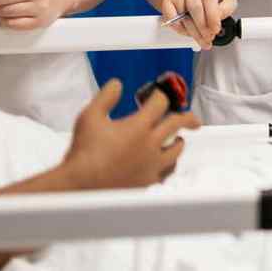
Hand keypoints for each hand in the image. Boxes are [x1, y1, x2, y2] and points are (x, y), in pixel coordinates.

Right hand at [61, 78, 200, 188]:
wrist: (78, 187)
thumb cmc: (83, 152)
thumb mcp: (90, 116)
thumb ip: (105, 97)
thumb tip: (117, 84)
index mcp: (139, 127)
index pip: (161, 103)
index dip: (160, 96)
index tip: (158, 96)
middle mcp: (150, 145)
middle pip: (177, 124)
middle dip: (187, 118)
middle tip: (193, 120)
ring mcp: (151, 166)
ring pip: (176, 151)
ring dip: (177, 142)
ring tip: (176, 141)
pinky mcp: (147, 183)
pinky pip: (166, 173)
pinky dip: (167, 166)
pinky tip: (163, 165)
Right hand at [159, 0, 238, 49]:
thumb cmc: (209, 1)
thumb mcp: (223, 2)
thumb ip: (224, 10)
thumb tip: (217, 21)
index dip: (213, 15)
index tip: (216, 28)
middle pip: (195, 7)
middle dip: (202, 26)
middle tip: (208, 37)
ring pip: (184, 16)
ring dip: (193, 31)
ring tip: (201, 37)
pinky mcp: (167, 2)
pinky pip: (172, 20)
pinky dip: (180, 29)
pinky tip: (188, 31)